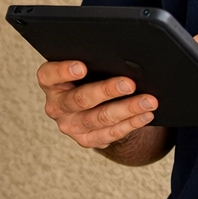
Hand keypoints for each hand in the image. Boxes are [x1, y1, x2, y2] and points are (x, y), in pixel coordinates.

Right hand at [36, 60, 156, 148]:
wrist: (91, 106)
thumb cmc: (88, 77)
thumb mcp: (84, 66)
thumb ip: (92, 61)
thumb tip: (122, 58)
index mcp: (50, 82)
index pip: (49, 75)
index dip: (64, 71)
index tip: (82, 67)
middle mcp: (56, 105)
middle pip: (80, 99)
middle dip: (107, 91)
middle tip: (129, 84)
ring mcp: (70, 125)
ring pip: (100, 118)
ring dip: (127, 109)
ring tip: (148, 101)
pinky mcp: (85, 140)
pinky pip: (110, 133)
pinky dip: (131, 123)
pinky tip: (145, 115)